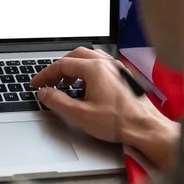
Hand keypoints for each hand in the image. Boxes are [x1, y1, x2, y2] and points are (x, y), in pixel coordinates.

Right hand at [30, 47, 179, 170]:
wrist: (146, 128)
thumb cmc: (119, 122)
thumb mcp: (80, 114)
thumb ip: (58, 101)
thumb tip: (45, 93)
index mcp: (95, 69)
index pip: (63, 64)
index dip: (46, 74)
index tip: (37, 83)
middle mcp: (107, 64)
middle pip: (76, 55)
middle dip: (60, 67)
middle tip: (51, 80)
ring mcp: (117, 68)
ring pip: (90, 57)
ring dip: (75, 66)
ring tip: (67, 82)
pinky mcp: (124, 76)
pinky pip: (102, 64)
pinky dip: (88, 69)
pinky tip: (87, 86)